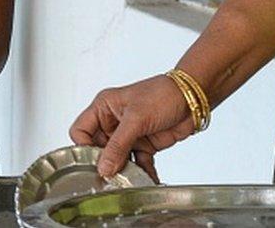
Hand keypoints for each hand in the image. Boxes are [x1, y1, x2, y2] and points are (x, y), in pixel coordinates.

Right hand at [70, 75, 194, 181]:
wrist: (194, 98)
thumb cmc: (163, 94)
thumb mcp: (136, 119)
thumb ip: (118, 145)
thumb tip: (103, 167)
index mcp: (103, 108)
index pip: (81, 131)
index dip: (83, 147)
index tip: (93, 161)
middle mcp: (113, 122)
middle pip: (98, 148)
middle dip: (105, 162)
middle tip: (111, 176)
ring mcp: (129, 134)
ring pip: (118, 158)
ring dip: (124, 170)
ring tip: (129, 180)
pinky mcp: (144, 144)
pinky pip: (138, 163)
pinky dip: (143, 172)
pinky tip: (148, 180)